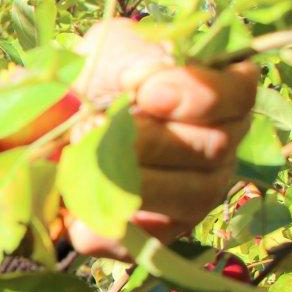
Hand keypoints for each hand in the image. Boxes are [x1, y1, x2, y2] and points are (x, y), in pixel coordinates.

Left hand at [68, 18, 258, 257]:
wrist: (55, 129)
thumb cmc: (95, 80)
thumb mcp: (108, 51)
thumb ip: (129, 56)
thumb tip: (139, 80)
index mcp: (218, 96)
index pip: (236, 95)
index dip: (197, 94)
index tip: (147, 92)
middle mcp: (220, 148)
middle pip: (211, 148)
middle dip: (147, 139)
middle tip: (94, 127)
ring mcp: (197, 195)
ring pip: (187, 196)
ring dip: (130, 180)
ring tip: (80, 161)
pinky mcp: (161, 234)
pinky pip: (145, 240)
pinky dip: (106, 226)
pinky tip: (77, 215)